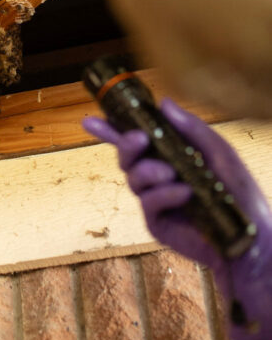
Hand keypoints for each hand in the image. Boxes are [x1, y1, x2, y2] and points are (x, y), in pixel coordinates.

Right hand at [84, 99, 271, 339]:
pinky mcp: (156, 222)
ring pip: (133, 178)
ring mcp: (155, 200)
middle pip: (127, 156)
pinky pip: (148, 202)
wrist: (249, 237)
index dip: (110, 130)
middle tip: (139, 139)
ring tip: (169, 174)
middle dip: (126, 144)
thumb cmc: (238, 193)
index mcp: (170, 155)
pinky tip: (183, 194)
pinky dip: (163, 194)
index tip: (90, 119)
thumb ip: (192, 129)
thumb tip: (164, 102)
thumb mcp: (218, 153)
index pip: (136, 140)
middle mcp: (159, 175)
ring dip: (148, 171)